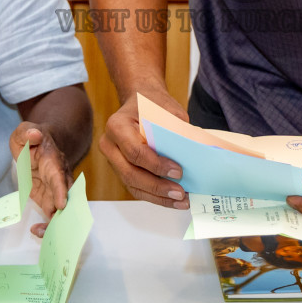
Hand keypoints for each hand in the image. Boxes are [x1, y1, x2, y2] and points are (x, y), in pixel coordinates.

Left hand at [10, 122, 70, 236]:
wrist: (40, 143)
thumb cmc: (32, 137)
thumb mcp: (24, 131)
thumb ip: (27, 132)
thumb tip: (34, 135)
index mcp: (53, 160)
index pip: (59, 176)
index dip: (60, 191)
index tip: (61, 204)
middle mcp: (59, 176)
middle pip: (66, 196)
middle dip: (63, 212)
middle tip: (55, 226)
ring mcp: (55, 189)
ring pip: (61, 208)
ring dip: (54, 222)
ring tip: (41, 232)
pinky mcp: (49, 197)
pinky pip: (52, 213)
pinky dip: (48, 224)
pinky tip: (38, 232)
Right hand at [98, 89, 188, 209]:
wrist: (139, 101)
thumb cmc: (152, 104)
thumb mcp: (167, 109)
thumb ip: (176, 130)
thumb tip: (192, 154)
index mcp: (117, 126)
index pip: (134, 151)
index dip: (156, 165)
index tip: (178, 171)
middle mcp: (110, 145)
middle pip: (130, 173)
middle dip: (157, 187)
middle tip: (180, 193)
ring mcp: (113, 160)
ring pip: (132, 185)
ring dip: (158, 196)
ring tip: (181, 201)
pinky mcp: (121, 170)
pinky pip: (135, 187)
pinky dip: (155, 196)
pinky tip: (172, 199)